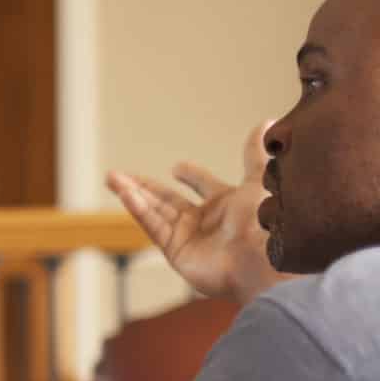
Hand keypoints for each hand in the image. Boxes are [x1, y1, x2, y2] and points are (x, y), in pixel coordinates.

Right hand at [106, 121, 285, 302]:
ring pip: (154, 210)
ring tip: (111, 178)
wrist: (260, 258)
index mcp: (226, 204)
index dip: (191, 175)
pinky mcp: (176, 251)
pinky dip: (138, 210)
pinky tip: (124, 194)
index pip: (203, 185)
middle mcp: (205, 221)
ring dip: (132, 193)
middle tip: (119, 175)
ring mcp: (189, 237)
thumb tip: (269, 122)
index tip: (176, 168)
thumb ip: (254, 154)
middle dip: (143, 186)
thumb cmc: (264, 223)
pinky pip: (153, 226)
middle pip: (167, 199)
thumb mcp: (259, 180)